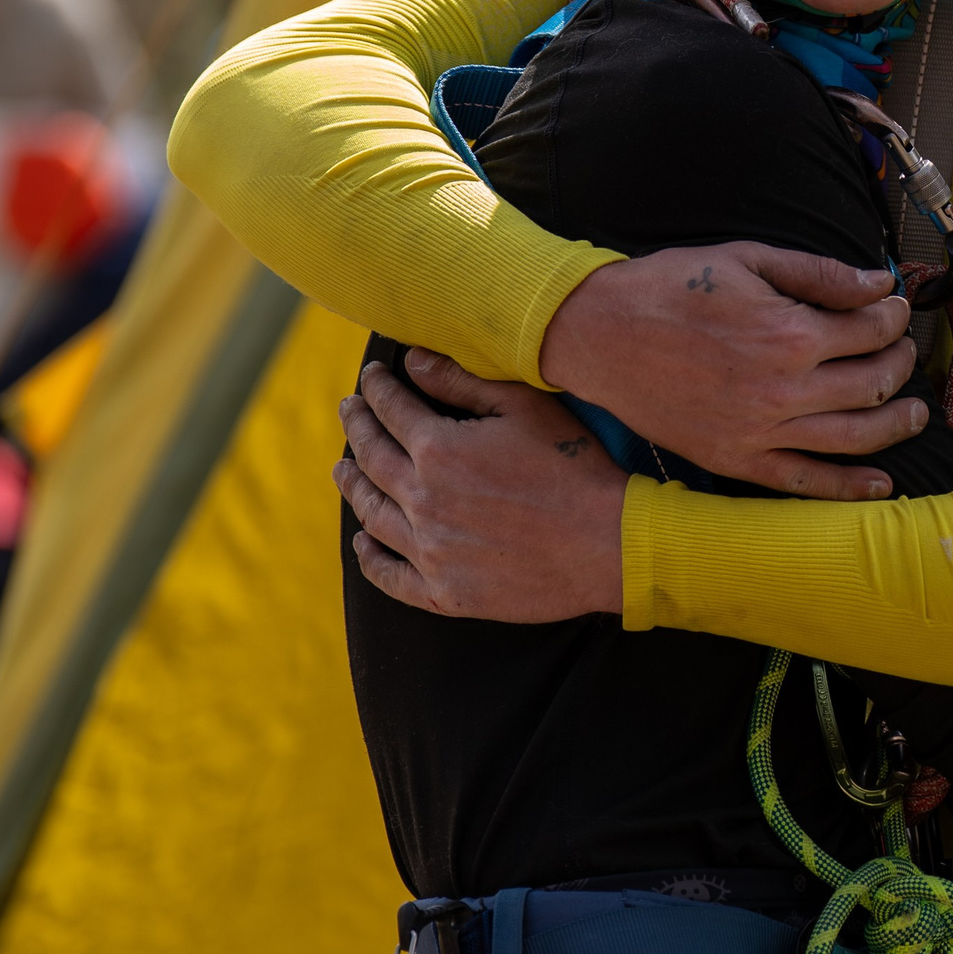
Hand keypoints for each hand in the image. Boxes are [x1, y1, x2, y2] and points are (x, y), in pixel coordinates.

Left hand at [335, 352, 625, 618]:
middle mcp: (422, 501)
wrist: (608, 544)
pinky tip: (363, 543)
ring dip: (352, 486)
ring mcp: (430, 551)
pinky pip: (391, 576)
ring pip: (372, 514)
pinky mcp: (445, 592)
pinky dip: (370, 558)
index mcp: (438, 450)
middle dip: (356, 427)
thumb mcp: (523, 407)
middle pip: (370, 458)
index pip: (390, 409)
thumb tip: (412, 360)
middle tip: (349, 410)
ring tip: (343, 469)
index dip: (376, 388)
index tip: (370, 377)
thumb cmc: (573, 467)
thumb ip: (462, 380)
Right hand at [538, 245, 925, 501]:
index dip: (892, 317)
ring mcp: (761, 432)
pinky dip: (849, 487)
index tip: (893, 308)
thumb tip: (879, 282)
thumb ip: (820, 273)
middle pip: (872, 384)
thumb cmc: (672, 287)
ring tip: (914, 413)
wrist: (599, 333)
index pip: (871, 331)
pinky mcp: (737, 461)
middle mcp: (784, 390)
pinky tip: (881, 483)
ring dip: (896, 424)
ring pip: (854, 438)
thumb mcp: (749, 259)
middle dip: (900, 364)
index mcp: (790, 333)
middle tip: (903, 352)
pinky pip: (806, 483)